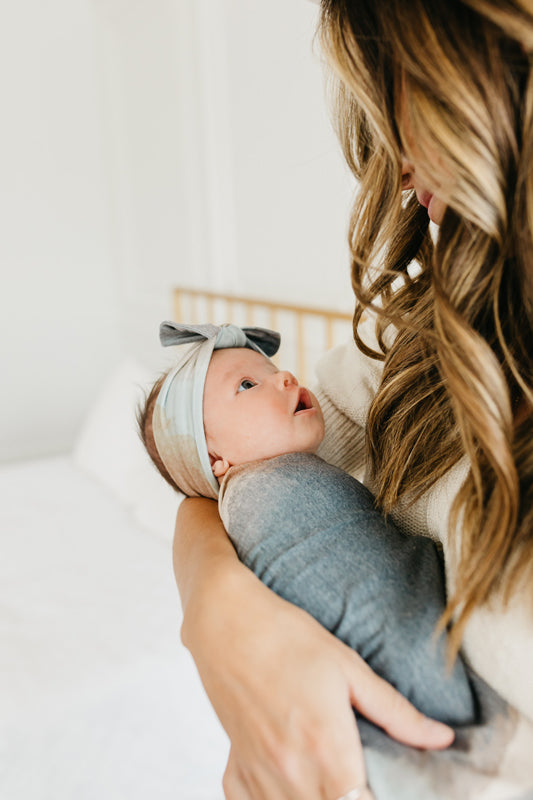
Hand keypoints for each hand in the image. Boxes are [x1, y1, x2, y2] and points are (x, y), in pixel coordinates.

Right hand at [175, 500, 452, 799]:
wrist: (224, 619)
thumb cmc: (287, 636)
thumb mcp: (348, 666)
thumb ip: (395, 711)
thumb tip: (441, 739)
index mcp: (326, 747)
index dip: (379, 797)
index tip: (382, 780)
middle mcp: (291, 771)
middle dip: (349, 797)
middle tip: (359, 774)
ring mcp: (258, 773)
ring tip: (329, 776)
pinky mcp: (234, 766)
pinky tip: (288, 782)